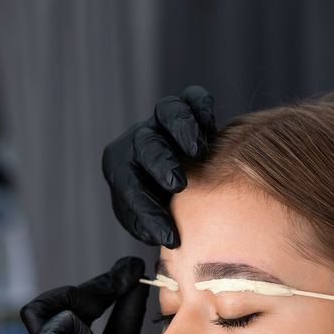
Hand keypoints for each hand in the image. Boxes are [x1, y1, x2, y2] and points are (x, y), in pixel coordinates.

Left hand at [101, 86, 216, 248]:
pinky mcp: (191, 109)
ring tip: (199, 152)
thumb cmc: (161, 211)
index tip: (170, 236)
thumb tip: (165, 235)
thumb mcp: (148, 226)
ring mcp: (164, 122)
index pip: (128, 184)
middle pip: (145, 142)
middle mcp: (140, 140)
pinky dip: (202, 107)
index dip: (147, 210)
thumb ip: (151, 228)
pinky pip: (194, 98)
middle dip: (160, 163)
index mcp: (121, 168)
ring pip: (168, 111)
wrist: (182, 189)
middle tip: (178, 185)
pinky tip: (212, 128)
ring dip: (182, 129)